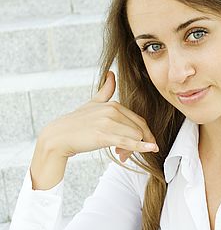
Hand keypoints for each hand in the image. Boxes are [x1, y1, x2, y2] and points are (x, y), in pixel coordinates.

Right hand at [40, 71, 158, 160]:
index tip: (137, 144)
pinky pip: (128, 141)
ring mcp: (109, 123)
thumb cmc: (77, 122)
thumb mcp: (93, 103)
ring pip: (136, 137)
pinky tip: (152, 149)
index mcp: (114, 105)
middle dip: (139, 143)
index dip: (142, 134)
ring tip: (121, 155)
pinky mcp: (104, 135)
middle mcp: (113, 111)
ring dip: (133, 149)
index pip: (138, 121)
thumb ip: (105, 90)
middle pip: (139, 130)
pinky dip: (142, 146)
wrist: (59, 136)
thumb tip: (111, 73)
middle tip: (126, 153)